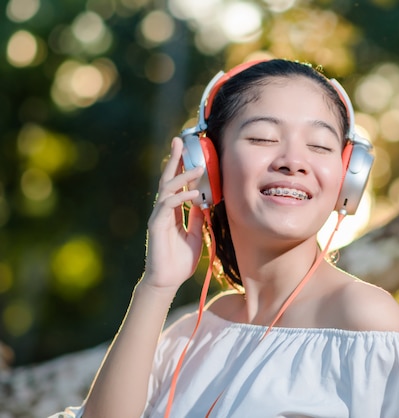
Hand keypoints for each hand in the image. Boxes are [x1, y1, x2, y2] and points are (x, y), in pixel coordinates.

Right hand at [142, 137, 205, 290]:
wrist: (167, 281)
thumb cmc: (180, 260)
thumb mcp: (195, 235)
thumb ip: (198, 218)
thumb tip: (205, 202)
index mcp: (172, 211)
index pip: (176, 183)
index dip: (181, 166)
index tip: (189, 150)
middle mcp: (163, 210)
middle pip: (168, 178)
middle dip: (174, 159)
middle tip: (180, 141)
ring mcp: (158, 216)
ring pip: (167, 188)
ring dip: (181, 176)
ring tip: (196, 166)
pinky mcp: (156, 225)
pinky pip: (168, 206)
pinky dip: (181, 198)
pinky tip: (193, 194)